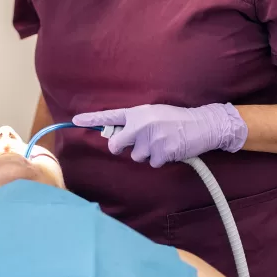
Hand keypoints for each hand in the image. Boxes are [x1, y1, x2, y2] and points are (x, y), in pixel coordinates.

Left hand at [72, 104, 247, 167]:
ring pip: (136, 157)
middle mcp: (141, 125)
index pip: (110, 116)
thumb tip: (118, 136)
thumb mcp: (153, 114)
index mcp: (137, 113)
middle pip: (116, 145)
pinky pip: (152, 164)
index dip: (91, 118)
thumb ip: (136, 123)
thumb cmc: (176, 119)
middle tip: (137, 143)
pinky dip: (161, 160)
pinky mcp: (161, 152)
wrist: (202, 124)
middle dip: (122, 148)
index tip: (75, 120)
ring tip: (162, 142)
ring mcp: (150, 139)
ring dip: (147, 154)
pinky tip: (171, 149)